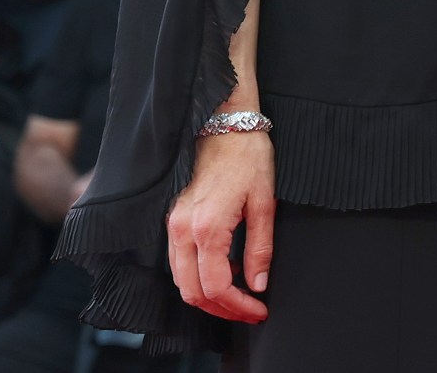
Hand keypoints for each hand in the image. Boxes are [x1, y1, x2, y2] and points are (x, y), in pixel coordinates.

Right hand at [168, 124, 274, 322]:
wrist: (223, 125)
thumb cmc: (248, 158)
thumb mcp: (264, 202)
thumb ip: (260, 247)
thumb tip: (258, 284)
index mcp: (206, 228)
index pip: (216, 286)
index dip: (238, 306)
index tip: (259, 310)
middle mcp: (181, 231)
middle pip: (192, 292)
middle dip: (221, 309)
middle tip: (250, 312)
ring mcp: (172, 225)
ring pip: (180, 281)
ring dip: (208, 296)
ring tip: (241, 296)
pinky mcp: (172, 220)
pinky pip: (178, 263)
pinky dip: (198, 277)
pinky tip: (225, 271)